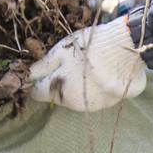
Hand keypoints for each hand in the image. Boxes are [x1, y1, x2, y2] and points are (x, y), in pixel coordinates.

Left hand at [28, 17, 146, 111]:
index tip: (41, 72)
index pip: (39, 93)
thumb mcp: (61, 52)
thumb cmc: (89, 47)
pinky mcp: (115, 101)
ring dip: (81, 85)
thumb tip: (26, 77)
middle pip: (61, 95)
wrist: (127, 47)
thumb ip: (43, 67)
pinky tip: (105, 70)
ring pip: (81, 96)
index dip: (37, 82)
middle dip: (61, 82)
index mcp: (61, 93)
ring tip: (90, 65)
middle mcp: (77, 105)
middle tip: (71, 62)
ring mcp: (98, 105)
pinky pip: (102, 95)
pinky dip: (100, 86)